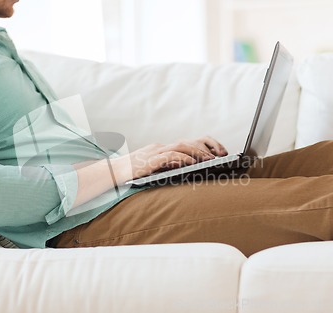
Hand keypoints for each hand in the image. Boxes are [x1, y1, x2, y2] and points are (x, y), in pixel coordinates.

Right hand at [112, 136, 227, 181]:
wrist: (112, 172)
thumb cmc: (132, 175)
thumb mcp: (153, 170)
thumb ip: (168, 168)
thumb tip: (187, 170)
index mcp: (161, 149)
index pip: (186, 142)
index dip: (204, 145)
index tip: (217, 153)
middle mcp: (160, 147)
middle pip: (188, 142)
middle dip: (206, 148)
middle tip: (219, 156)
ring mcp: (155, 152)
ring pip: (182, 146)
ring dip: (198, 153)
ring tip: (209, 160)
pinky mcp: (151, 159)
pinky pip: (171, 155)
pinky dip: (183, 158)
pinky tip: (192, 163)